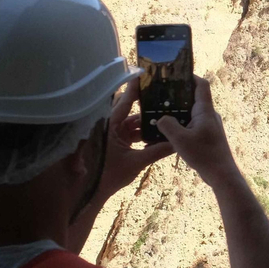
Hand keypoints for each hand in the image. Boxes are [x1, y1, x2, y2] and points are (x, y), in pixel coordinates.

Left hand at [95, 78, 173, 199]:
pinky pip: (129, 133)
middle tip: (162, 97)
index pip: (124, 103)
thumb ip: (157, 151)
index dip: (135, 89)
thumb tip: (177, 143)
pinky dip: (141, 133)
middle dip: (146, 107)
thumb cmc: (108, 176)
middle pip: (129, 111)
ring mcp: (110, 134)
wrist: (92, 192)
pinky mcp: (113, 142)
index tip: (144, 75)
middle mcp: (108, 126)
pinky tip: (155, 134)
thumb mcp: (136, 162)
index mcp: (109, 126)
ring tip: (164, 118)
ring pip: (131, 123)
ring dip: (146, 123)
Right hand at [156, 76, 240, 187]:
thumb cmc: (203, 155)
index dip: (190, 76)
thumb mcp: (180, 139)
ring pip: (191, 113)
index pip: (201, 85)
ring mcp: (209, 126)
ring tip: (160, 112)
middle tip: (160, 95)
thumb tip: (161, 118)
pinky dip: (181, 124)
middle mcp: (209, 115)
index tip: (176, 74)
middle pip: (194, 98)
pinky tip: (168, 131)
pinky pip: (192, 124)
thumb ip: (167, 125)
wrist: (221, 174)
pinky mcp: (207, 136)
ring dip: (178, 112)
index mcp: (205, 111)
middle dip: (178, 95)